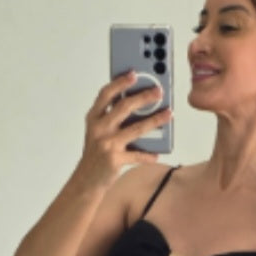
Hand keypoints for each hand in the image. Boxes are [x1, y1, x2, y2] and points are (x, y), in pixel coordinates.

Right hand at [76, 71, 171, 188]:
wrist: (86, 181)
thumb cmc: (96, 154)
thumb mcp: (97, 132)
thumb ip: (111, 117)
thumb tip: (137, 103)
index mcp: (93, 118)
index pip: (106, 94)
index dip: (120, 82)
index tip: (134, 73)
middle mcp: (99, 129)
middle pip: (124, 107)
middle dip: (144, 97)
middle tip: (159, 91)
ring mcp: (107, 144)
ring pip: (136, 128)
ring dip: (155, 120)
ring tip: (168, 114)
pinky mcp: (115, 160)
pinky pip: (137, 155)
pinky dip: (148, 155)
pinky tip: (157, 153)